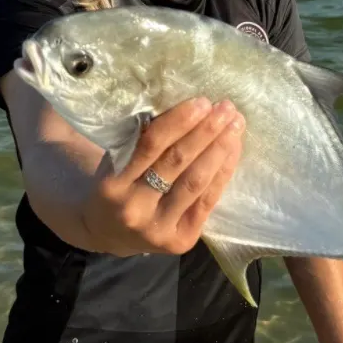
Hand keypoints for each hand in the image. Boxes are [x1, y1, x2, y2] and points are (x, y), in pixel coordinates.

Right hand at [80, 97, 244, 256]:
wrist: (106, 233)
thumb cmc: (115, 184)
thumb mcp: (115, 161)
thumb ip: (140, 140)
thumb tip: (183, 109)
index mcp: (113, 184)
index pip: (150, 146)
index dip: (179, 122)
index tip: (202, 102)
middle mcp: (135, 209)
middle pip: (177, 163)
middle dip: (205, 132)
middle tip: (226, 108)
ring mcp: (159, 229)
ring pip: (195, 183)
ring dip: (219, 150)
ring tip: (235, 126)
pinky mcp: (180, 241)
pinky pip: (206, 202)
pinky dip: (222, 174)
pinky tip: (232, 151)